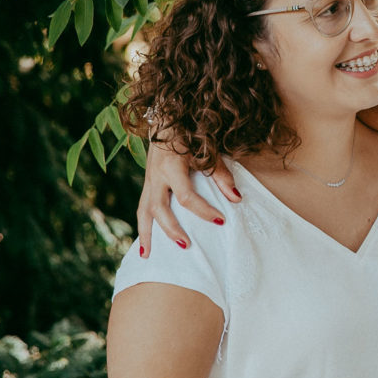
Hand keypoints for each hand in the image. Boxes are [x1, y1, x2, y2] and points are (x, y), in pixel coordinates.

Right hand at [137, 142, 238, 256]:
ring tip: (147, 256)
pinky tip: (144, 244)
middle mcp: (156, 176)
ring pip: (143, 211)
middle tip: (186, 246)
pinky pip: (141, 208)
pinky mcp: (147, 184)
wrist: (166, 121)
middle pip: (159, 209)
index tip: (221, 220)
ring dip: (145, 234)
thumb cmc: (190, 136)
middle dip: (171, 229)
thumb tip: (236, 199)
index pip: (186, 196)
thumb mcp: (207, 152)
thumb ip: (221, 175)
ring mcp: (148, 181)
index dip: (203, 210)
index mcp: (172, 166)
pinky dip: (142, 226)